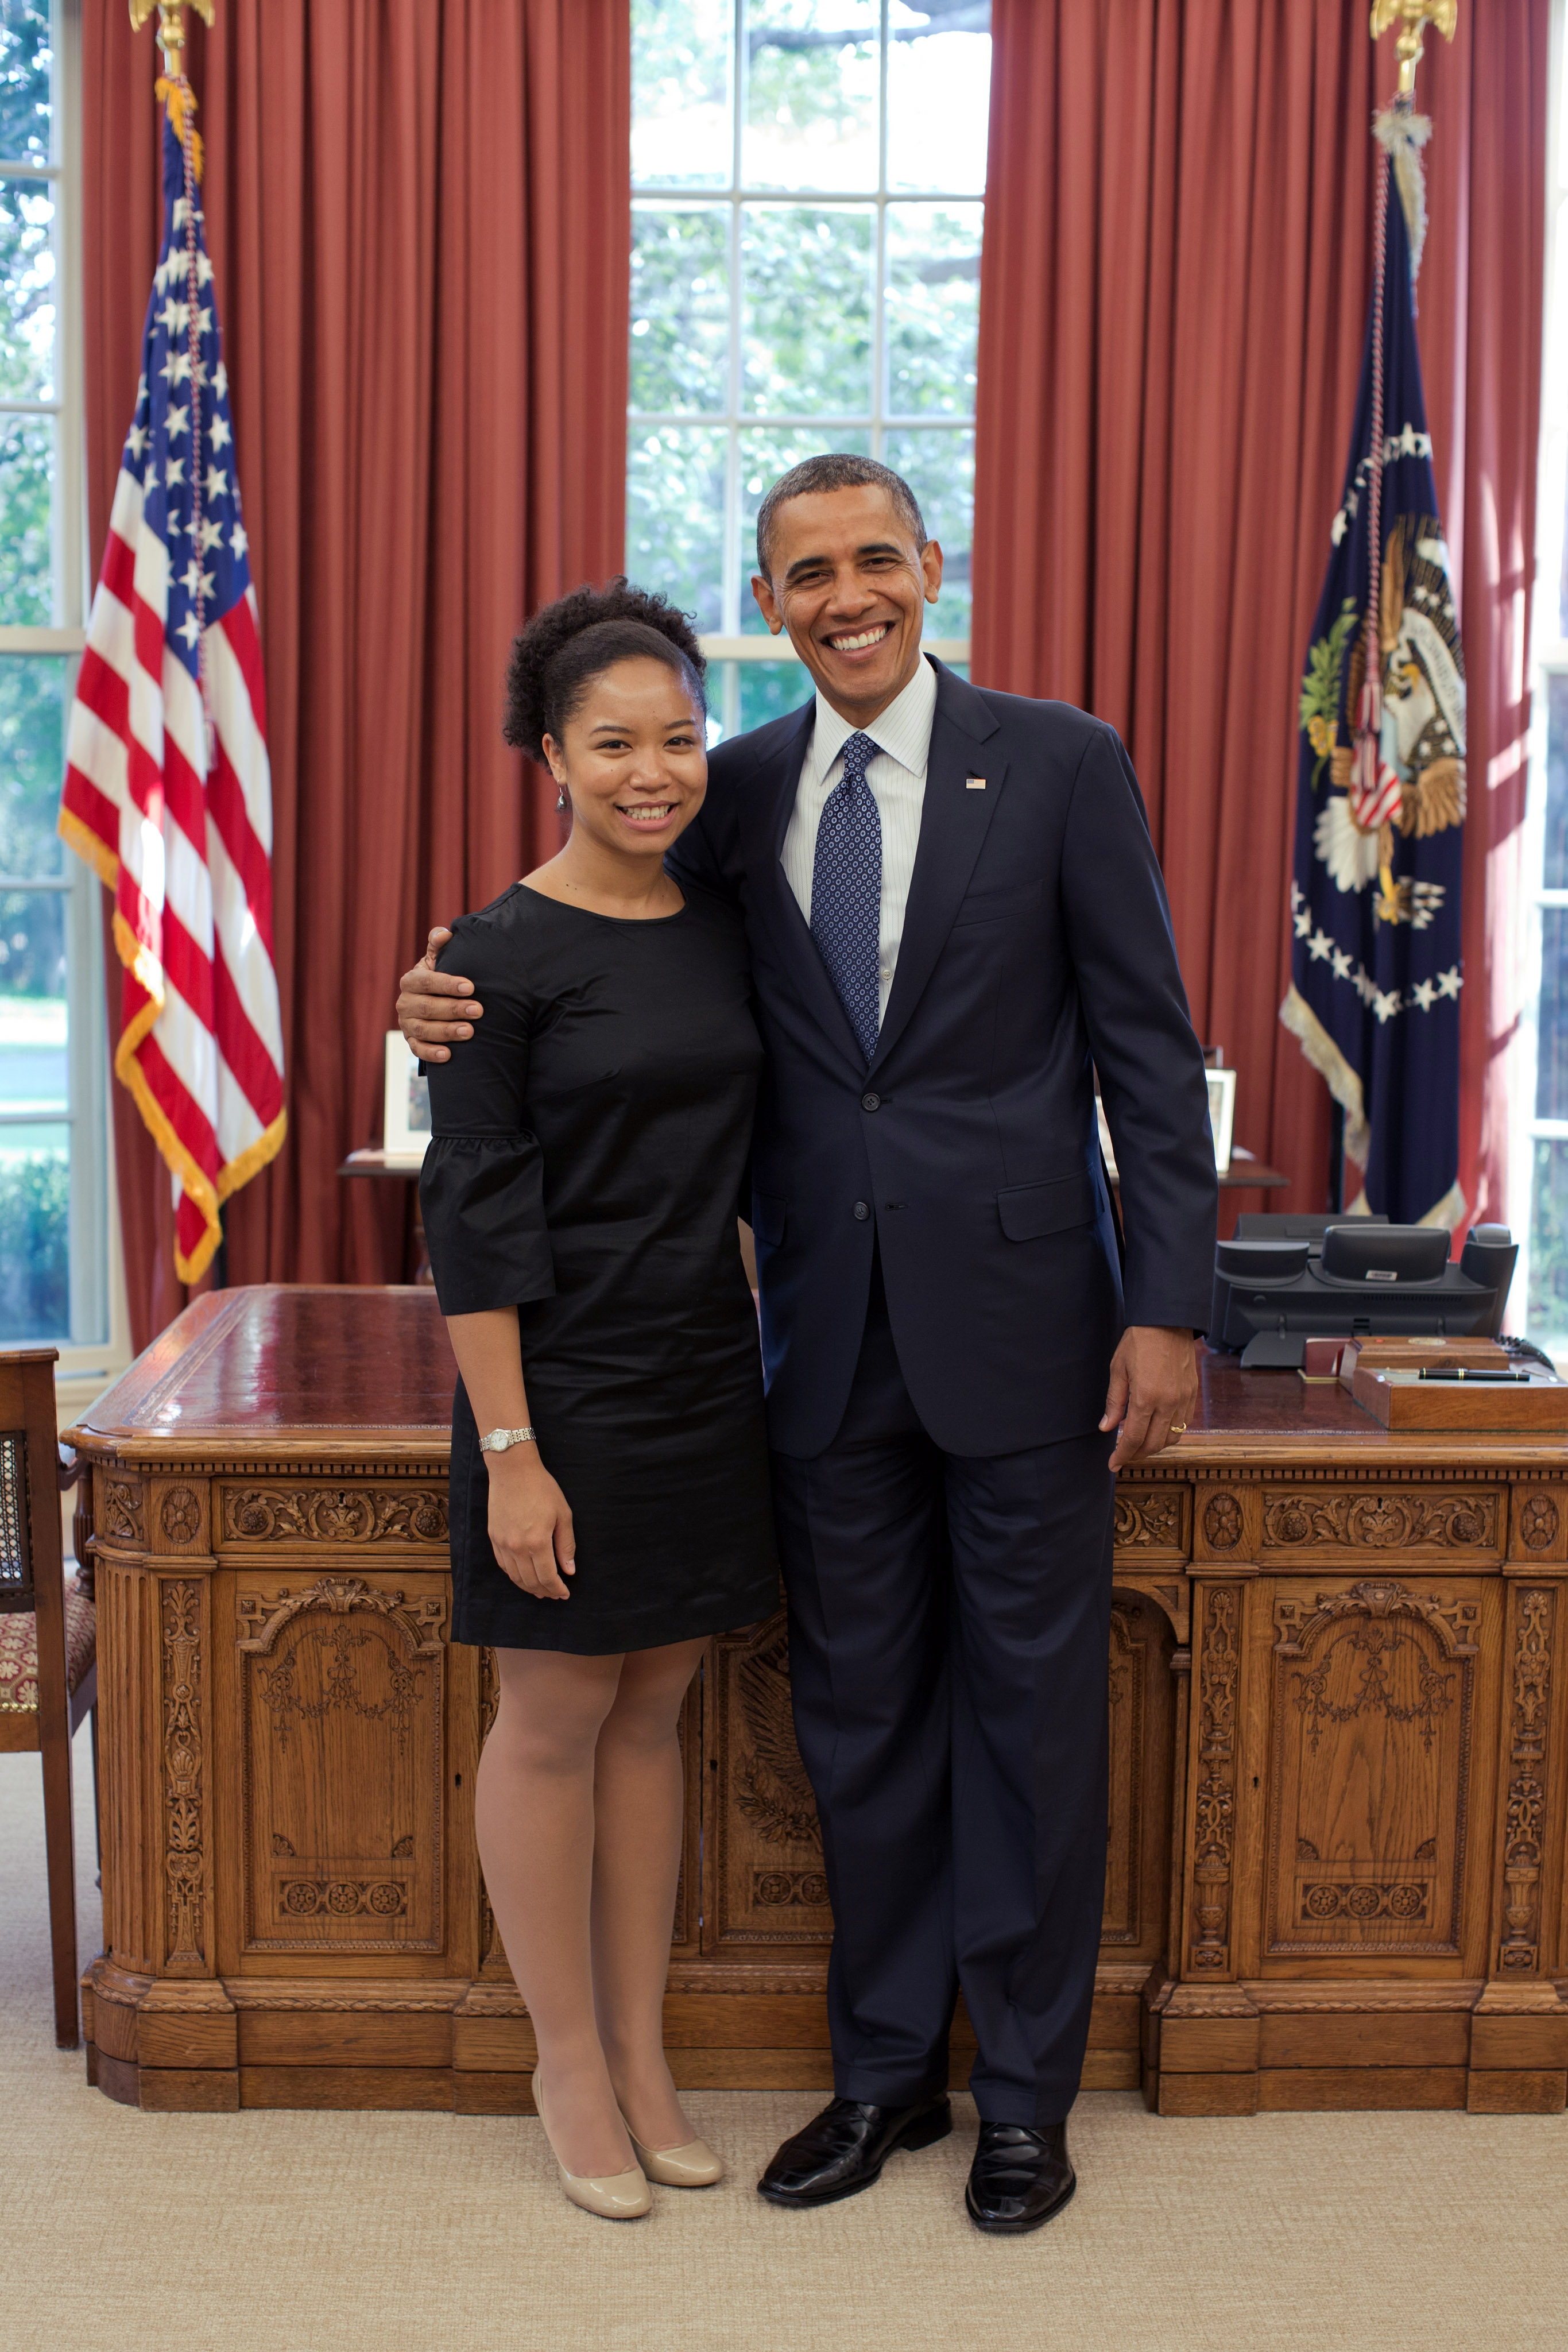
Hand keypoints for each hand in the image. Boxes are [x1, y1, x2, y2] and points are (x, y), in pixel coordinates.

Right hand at [396, 926, 481, 1062]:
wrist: (432, 1002)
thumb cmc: (440, 979)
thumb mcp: (437, 960)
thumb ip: (439, 945)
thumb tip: (445, 933)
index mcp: (411, 981)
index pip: (426, 982)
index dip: (447, 984)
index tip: (470, 987)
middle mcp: (405, 1003)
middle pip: (427, 1007)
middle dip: (454, 1009)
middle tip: (478, 1010)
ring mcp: (407, 1024)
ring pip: (424, 1030)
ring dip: (447, 1031)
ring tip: (469, 1031)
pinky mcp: (411, 1042)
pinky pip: (418, 1050)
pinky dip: (432, 1053)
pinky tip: (449, 1055)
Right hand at [486, 1450, 575, 1598]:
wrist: (512, 1470)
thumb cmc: (542, 1488)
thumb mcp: (562, 1514)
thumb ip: (566, 1545)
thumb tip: (569, 1570)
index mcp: (537, 1541)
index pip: (547, 1576)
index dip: (557, 1589)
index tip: (565, 1593)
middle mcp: (517, 1547)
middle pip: (531, 1581)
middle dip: (544, 1591)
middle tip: (554, 1595)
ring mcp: (502, 1543)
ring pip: (515, 1576)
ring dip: (528, 1587)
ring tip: (540, 1591)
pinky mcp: (494, 1537)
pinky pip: (503, 1565)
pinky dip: (514, 1575)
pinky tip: (523, 1577)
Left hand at [1100, 1326, 1198, 1471]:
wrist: (1167, 1322)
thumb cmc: (1139, 1342)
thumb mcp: (1118, 1370)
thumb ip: (1114, 1402)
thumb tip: (1106, 1427)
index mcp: (1146, 1397)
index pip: (1134, 1438)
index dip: (1123, 1455)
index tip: (1113, 1465)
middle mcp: (1168, 1403)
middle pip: (1154, 1444)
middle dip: (1137, 1454)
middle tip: (1124, 1456)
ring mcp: (1183, 1400)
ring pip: (1172, 1438)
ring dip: (1155, 1447)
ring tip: (1139, 1445)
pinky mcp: (1192, 1394)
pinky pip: (1184, 1424)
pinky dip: (1170, 1434)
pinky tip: (1157, 1430)